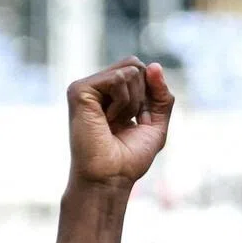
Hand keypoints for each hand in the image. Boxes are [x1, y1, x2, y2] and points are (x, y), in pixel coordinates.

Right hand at [66, 58, 174, 189]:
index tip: (141, 119)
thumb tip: (155, 65)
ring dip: (133, 103)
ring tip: (114, 123)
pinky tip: (108, 120)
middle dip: (143, 97)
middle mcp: (99, 88)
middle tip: (126, 122)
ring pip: (129, 71)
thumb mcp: (157, 125)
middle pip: (136, 66)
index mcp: (113, 95)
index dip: (151, 93)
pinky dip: (123, 103)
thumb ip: (162, 97)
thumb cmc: (130, 158)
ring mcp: (87, 87)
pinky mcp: (79, 89)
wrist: (111, 177)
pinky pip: (117, 79)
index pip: (140, 71)